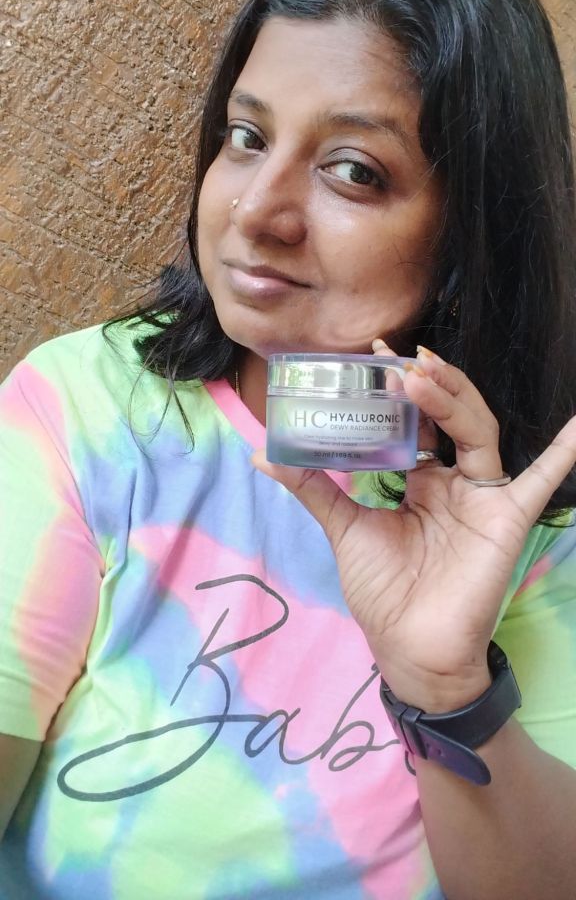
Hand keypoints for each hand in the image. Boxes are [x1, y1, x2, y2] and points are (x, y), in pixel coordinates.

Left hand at [253, 344, 575, 711]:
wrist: (408, 648)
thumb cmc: (383, 591)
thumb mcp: (344, 527)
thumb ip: (313, 487)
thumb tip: (263, 454)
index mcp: (420, 479)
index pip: (415, 420)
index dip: (400, 386)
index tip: (378, 351)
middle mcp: (453, 481)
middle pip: (450, 417)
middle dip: (429, 385)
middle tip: (403, 360)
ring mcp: (481, 498)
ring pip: (478, 433)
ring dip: (455, 401)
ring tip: (425, 376)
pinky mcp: (505, 520)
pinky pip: (538, 484)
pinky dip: (561, 456)